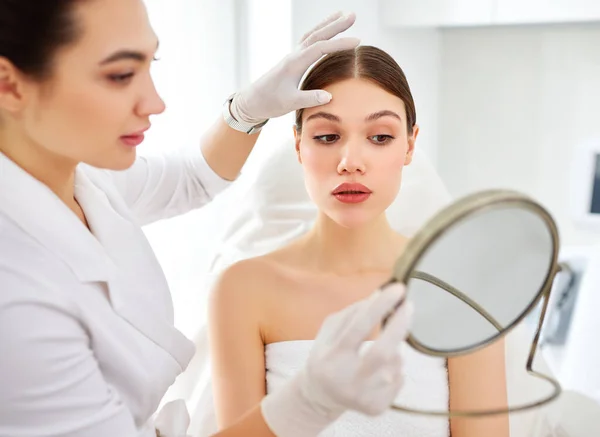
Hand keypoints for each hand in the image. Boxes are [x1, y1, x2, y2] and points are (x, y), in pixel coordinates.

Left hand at [230, 11, 359, 123]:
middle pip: (317, 34)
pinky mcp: (292, 60)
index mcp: (294, 63)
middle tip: (353, 15)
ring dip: (327, 24)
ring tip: (342, 15)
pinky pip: (308, 41)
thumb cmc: (269, 102)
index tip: (357, 42)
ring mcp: (293, 56)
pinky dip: (319, 33)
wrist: (252, 101)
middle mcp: (294, 55)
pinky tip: (326, 32)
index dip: (339, 44)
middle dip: (336, 25)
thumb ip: (309, 98)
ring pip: (312, 34)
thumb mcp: (289, 103)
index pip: (320, 48)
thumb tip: (329, 96)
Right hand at [261, 284, 412, 436]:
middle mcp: (347, 380)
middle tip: (409, 305)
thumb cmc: (327, 355)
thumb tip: (380, 295)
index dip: (380, 307)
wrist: (320, 397)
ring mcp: (363, 397)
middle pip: (383, 352)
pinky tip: (379, 370)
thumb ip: (353, 313)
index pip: (358, 328)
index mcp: (331, 357)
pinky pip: (399, 378)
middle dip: (400, 326)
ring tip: (380, 348)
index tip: (398, 288)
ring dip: (394, 348)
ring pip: (395, 363)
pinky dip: (394, 367)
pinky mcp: (376, 408)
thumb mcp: (329, 331)